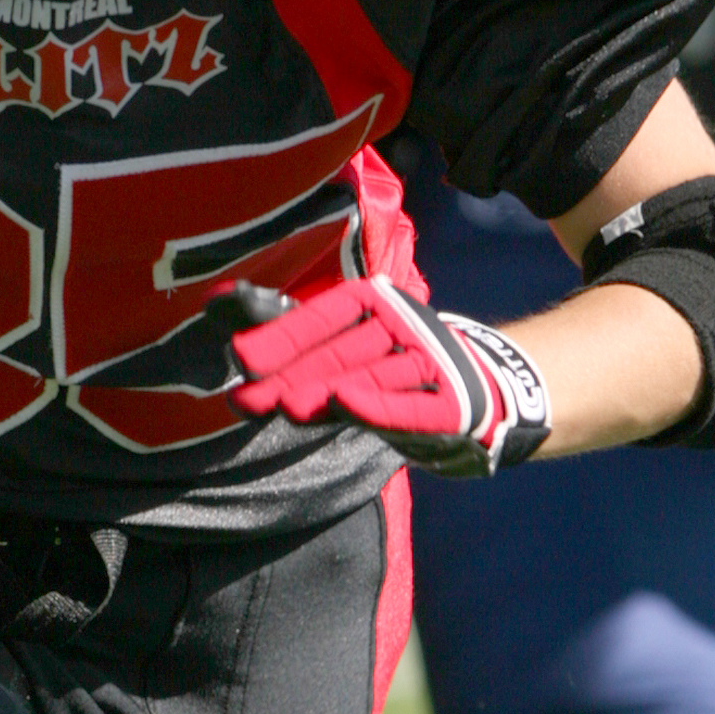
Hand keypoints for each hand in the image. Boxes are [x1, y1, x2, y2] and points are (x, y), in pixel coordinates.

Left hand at [228, 275, 551, 474]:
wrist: (493, 394)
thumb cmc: (400, 371)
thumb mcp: (353, 350)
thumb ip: (297, 339)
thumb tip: (220, 307)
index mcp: (379, 306)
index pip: (326, 317)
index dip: (284, 335)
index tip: (241, 355)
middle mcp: (403, 328)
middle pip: (339, 352)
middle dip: (291, 375)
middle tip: (246, 394)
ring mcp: (430, 367)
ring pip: (369, 376)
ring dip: (324, 389)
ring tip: (282, 404)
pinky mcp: (452, 407)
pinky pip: (409, 407)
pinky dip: (377, 405)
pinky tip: (344, 404)